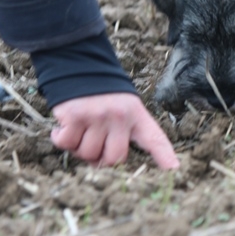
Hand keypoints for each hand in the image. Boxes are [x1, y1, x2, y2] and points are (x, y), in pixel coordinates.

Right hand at [50, 93, 179, 168]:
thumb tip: (100, 164)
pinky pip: (66, 144)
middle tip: (94, 145)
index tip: (174, 170)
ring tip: (80, 130)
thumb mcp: (123, 107)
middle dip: (101, 159)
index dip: (164, 156)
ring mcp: (97, 116)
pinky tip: (62, 128)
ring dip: (79, 148)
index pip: (154, 138)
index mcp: (136, 114)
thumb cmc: (102, 95)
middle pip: (114, 159)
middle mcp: (120, 116)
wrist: (78, 65)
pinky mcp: (75, 115)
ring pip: (87, 154)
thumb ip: (118, 135)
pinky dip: (61, 139)